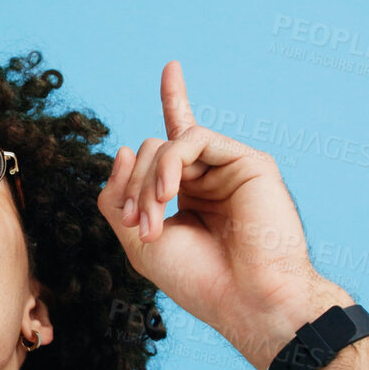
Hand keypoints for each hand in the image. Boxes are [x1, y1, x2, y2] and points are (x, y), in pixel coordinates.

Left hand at [97, 61, 345, 369]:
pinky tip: (169, 193)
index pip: (174, 145)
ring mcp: (229, 168)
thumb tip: (125, 147)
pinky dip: (168, 163)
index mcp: (190, 195)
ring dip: (147, 183)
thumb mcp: (138, 242)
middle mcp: (209, 177)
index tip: (173, 68)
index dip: (175, 102)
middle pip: (150, 152)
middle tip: (142, 230)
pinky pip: (192, 138)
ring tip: (153, 222)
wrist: (246, 301)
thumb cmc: (199, 281)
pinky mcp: (248, 161)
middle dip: (134, 189)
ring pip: (166, 145)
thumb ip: (120, 196)